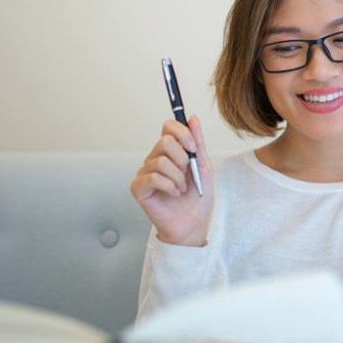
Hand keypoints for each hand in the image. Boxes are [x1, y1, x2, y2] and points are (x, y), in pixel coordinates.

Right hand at [130, 115, 214, 245]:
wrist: (194, 224)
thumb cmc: (199, 197)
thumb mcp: (204, 166)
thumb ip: (197, 142)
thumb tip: (193, 118)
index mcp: (170, 151)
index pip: (168, 126)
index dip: (182, 133)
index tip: (194, 148)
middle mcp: (155, 158)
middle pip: (164, 141)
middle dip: (182, 159)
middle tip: (187, 174)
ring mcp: (145, 172)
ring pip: (160, 161)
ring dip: (178, 177)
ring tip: (182, 188)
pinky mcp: (138, 188)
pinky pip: (153, 177)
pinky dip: (169, 186)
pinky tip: (174, 194)